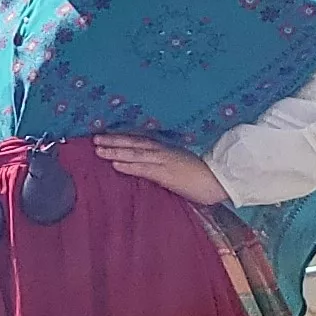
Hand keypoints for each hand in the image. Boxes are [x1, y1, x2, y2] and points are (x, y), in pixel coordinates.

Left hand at [94, 134, 227, 204]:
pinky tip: (115, 164)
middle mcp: (163, 152)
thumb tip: (149, 170)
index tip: (105, 136)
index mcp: (166, 149)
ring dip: (115, 151)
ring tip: (98, 150)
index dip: (122, 138)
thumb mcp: (179, 167)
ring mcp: (164, 161)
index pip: (140, 141)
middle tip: (94, 138)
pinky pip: (144, 168)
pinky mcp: (167, 174)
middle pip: (134, 143)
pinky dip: (129, 165)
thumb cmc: (202, 176)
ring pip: (135, 154)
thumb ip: (164, 167)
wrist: (221, 180)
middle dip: (113, 141)